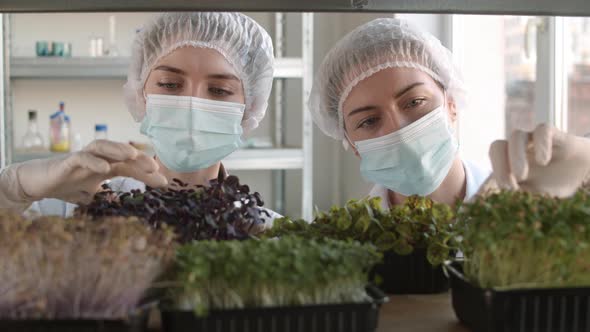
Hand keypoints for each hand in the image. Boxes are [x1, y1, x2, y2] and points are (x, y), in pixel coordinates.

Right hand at [15, 140, 167, 203]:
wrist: (35, 184)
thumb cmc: (65, 186)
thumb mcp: (91, 197)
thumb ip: (105, 198)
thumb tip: (120, 205)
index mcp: (105, 166)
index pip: (131, 167)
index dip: (147, 174)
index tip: (164, 182)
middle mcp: (97, 159)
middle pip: (121, 154)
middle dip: (140, 159)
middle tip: (155, 168)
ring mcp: (82, 157)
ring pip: (102, 146)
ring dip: (118, 149)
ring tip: (133, 156)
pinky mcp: (66, 161)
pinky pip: (81, 156)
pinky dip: (93, 160)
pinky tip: (104, 168)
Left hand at [488, 124, 589, 196]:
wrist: (586, 174)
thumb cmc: (556, 185)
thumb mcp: (537, 198)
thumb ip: (521, 200)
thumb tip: (503, 212)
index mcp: (510, 164)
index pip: (492, 160)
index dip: (494, 173)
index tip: (506, 191)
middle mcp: (519, 150)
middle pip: (497, 146)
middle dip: (498, 165)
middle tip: (510, 185)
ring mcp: (536, 141)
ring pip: (516, 135)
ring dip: (515, 156)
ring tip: (522, 175)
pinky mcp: (556, 135)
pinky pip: (543, 130)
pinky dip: (540, 144)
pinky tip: (544, 161)